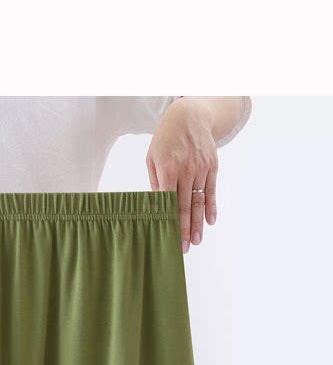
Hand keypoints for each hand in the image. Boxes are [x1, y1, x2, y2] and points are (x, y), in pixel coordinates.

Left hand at [146, 98, 218, 252]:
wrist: (189, 116)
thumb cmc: (165, 139)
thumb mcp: (152, 157)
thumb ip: (155, 181)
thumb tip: (156, 205)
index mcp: (167, 168)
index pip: (168, 201)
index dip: (169, 221)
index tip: (169, 237)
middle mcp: (186, 170)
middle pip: (185, 205)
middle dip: (184, 229)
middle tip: (184, 248)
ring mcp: (201, 168)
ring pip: (199, 201)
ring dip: (198, 223)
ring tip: (197, 240)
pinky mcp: (212, 166)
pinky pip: (211, 190)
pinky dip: (211, 207)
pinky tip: (210, 221)